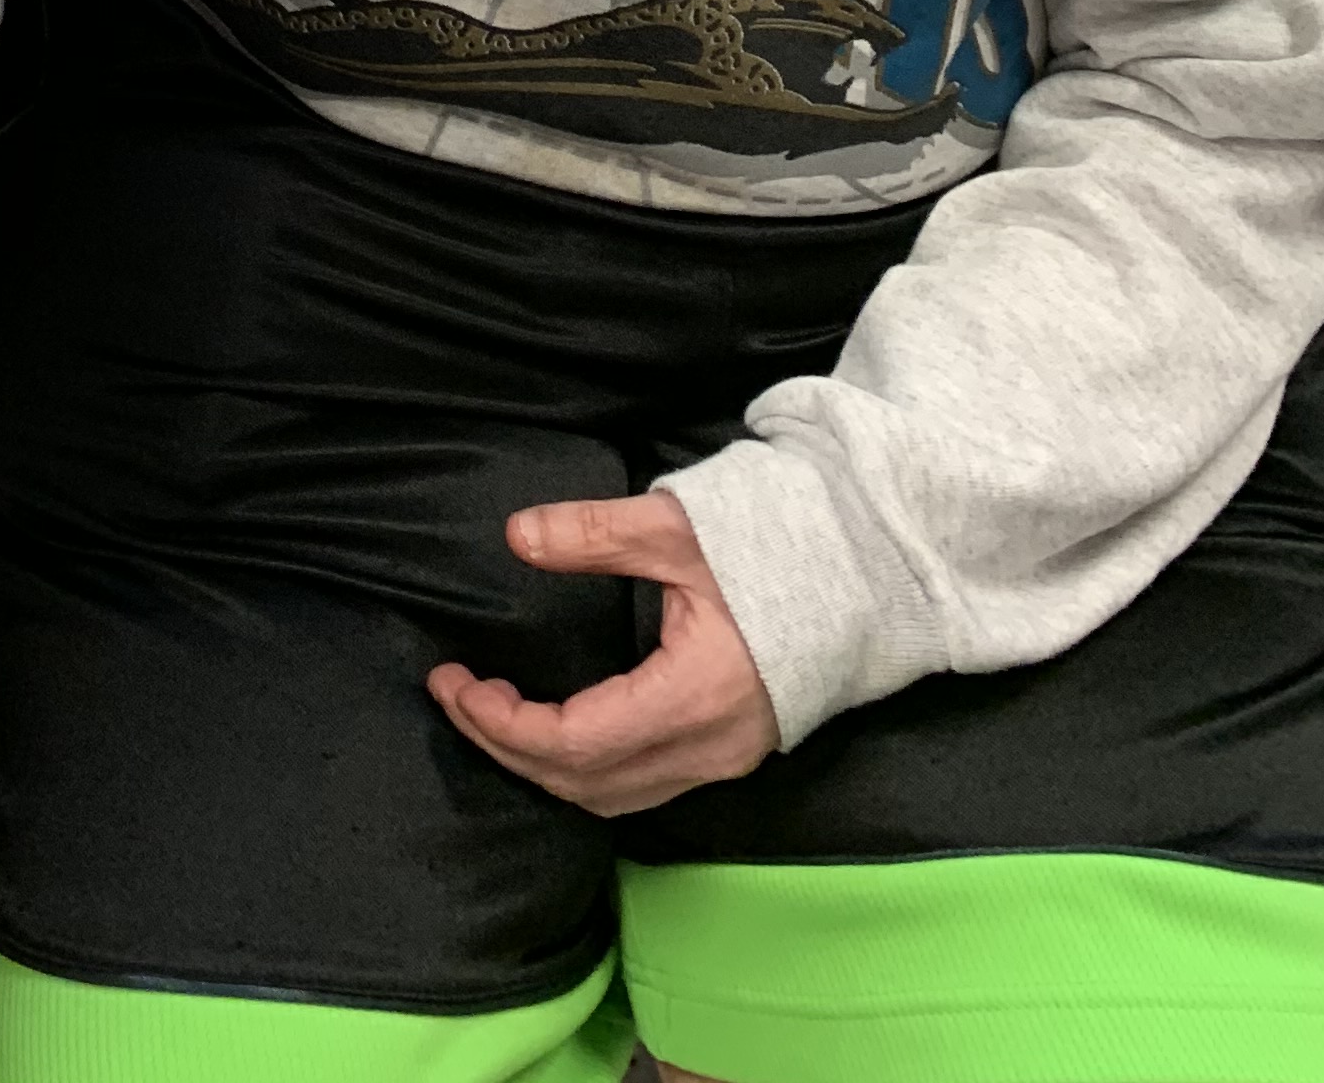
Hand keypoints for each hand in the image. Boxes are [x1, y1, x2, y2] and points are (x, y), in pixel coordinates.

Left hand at [428, 492, 776, 817]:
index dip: (503, 723)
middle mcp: (705, 748)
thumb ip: (596, 534)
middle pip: (584, 783)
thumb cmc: (778, 547)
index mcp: (691, 698)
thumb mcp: (680, 527)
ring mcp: (720, 760)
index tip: (455, 682)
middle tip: (455, 694)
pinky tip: (553, 728)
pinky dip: (582, 768)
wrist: (869, 577)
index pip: (575, 743)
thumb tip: (517, 535)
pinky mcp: (727, 754)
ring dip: (542, 763)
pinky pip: (638, 786)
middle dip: (506, 745)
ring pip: (611, 796)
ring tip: (490, 711)